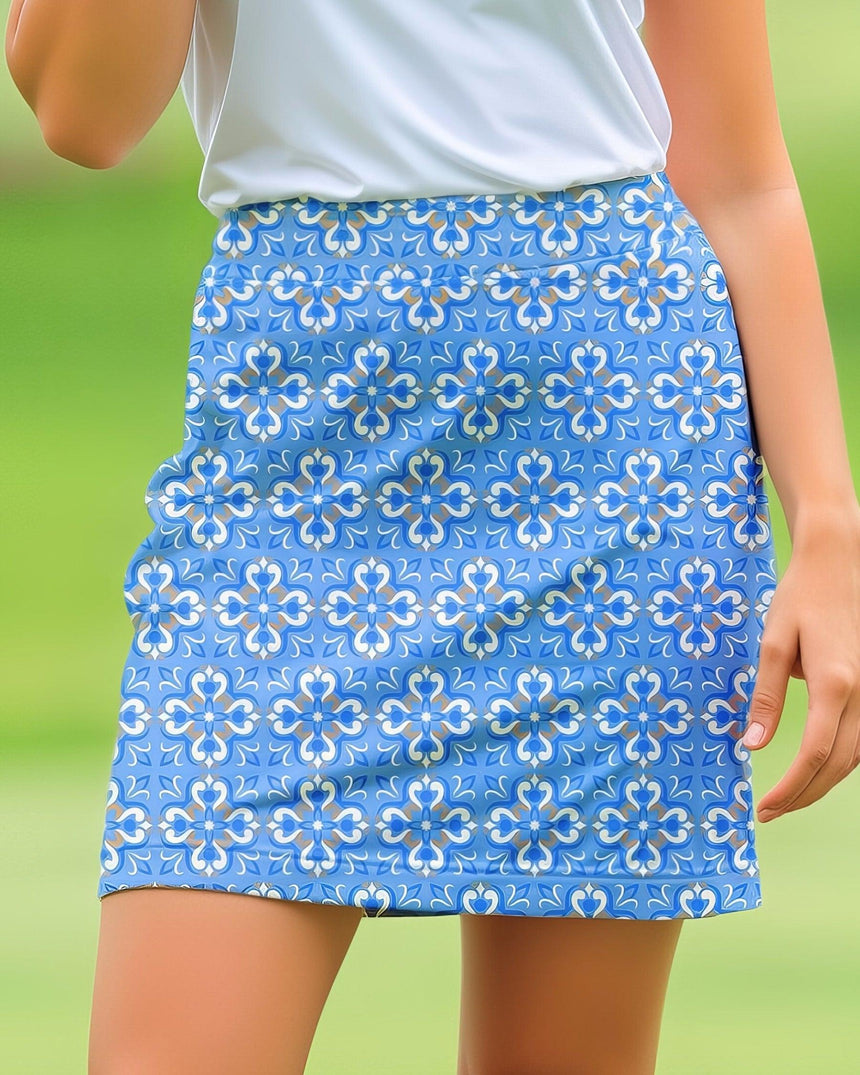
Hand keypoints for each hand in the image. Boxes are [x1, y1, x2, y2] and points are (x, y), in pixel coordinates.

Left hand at [742, 510, 859, 820]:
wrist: (837, 563)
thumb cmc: (801, 598)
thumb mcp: (772, 644)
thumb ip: (766, 697)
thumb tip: (752, 744)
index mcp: (837, 684)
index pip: (816, 754)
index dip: (791, 787)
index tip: (764, 807)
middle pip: (839, 764)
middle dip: (804, 794)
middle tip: (769, 812)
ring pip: (856, 756)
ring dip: (823, 782)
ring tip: (787, 797)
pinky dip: (840, 761)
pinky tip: (816, 770)